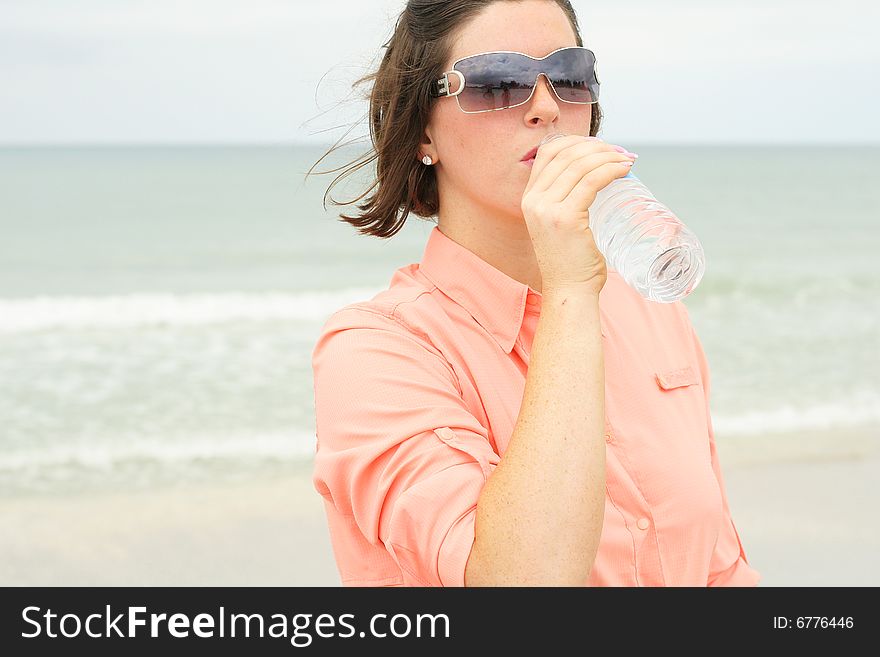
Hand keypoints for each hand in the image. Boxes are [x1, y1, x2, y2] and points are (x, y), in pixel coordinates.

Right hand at [521, 135, 635, 294]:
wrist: (569, 290)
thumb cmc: (571, 261)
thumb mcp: (559, 223)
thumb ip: (565, 200)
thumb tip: (593, 174)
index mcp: (528, 198)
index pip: (548, 152)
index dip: (576, 141)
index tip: (600, 146)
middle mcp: (533, 200)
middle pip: (566, 154)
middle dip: (598, 147)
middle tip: (620, 152)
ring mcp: (547, 209)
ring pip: (581, 165)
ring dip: (608, 156)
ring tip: (626, 160)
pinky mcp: (566, 218)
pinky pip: (592, 181)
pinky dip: (612, 170)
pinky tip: (625, 170)